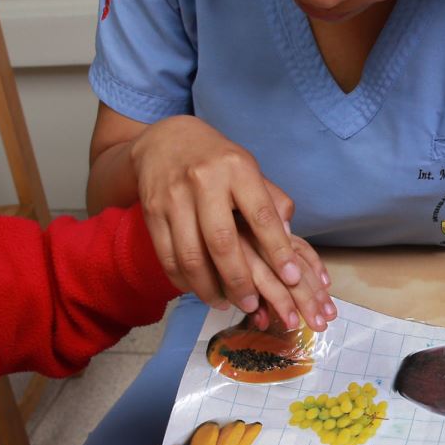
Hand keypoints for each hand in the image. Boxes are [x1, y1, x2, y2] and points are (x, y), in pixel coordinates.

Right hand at [130, 116, 333, 330]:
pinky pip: (167, 256)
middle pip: (222, 242)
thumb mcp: (250, 169)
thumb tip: (289, 238)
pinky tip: (196, 289)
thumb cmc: (218, 161)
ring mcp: (174, 196)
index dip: (278, 250)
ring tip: (223, 303)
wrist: (166, 140)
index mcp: (237, 169)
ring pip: (190, 255)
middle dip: (239, 281)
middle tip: (251, 304)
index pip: (262, 215)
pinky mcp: (152, 211)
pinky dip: (182, 280)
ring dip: (208, 288)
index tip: (292, 278)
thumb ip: (271, 202)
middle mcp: (205, 181)